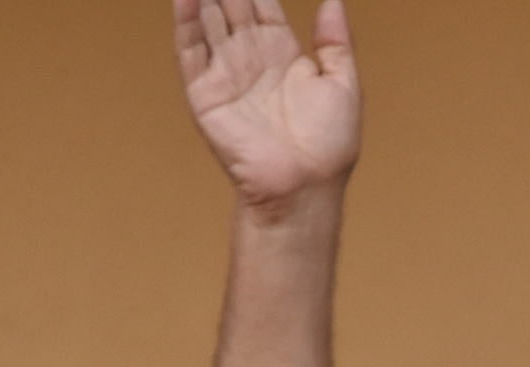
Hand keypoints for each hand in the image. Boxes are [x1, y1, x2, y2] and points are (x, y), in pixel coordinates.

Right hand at [175, 0, 358, 206]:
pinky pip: (191, 52)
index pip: (261, 5)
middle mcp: (251, 60)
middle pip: (231, 6)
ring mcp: (226, 75)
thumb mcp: (344, 84)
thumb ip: (336, 41)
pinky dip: (185, 22)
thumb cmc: (329, 146)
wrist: (304, 185)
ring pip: (207, 21)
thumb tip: (333, 1)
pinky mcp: (205, 94)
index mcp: (282, 54)